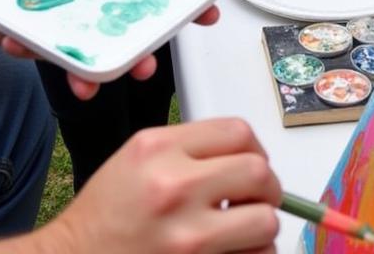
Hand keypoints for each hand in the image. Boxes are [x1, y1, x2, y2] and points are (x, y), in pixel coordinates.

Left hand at [0, 0, 222, 100]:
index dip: (167, 2)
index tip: (201, 12)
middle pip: (112, 31)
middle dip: (134, 54)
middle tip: (146, 66)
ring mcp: (44, 21)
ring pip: (74, 53)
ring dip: (84, 72)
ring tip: (88, 84)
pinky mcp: (13, 36)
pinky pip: (28, 51)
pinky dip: (26, 50)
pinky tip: (16, 41)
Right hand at [44, 119, 280, 253]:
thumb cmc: (105, 214)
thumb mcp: (139, 157)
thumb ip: (190, 149)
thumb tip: (247, 157)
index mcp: (159, 149)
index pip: (237, 132)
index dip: (255, 149)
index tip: (253, 164)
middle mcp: (174, 187)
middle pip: (258, 173)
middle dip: (268, 188)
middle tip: (260, 199)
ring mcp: (186, 237)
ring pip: (265, 222)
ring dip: (262, 227)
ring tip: (245, 230)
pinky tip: (235, 252)